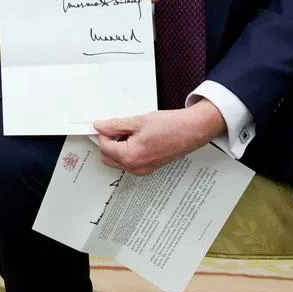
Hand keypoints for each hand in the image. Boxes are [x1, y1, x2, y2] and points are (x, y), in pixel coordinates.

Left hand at [92, 100, 225, 175]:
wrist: (192, 131)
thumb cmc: (171, 126)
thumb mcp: (138, 121)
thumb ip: (115, 125)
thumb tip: (100, 126)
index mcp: (130, 157)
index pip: (104, 147)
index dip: (105, 133)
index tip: (110, 124)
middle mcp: (136, 168)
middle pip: (107, 157)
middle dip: (109, 142)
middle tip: (119, 128)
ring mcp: (142, 170)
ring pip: (117, 161)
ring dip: (118, 147)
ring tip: (131, 132)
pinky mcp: (148, 168)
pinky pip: (129, 162)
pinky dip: (127, 151)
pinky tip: (137, 138)